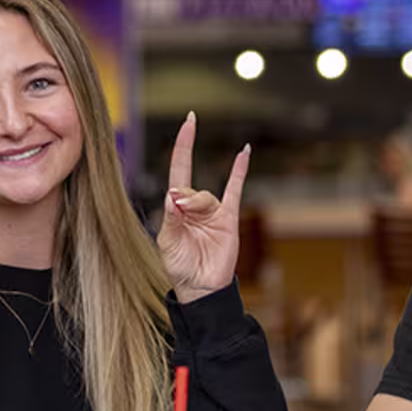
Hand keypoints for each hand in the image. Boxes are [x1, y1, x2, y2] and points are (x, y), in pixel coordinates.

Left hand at [158, 112, 250, 303]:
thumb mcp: (167, 241)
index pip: (178, 169)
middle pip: (189, 187)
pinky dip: (239, 172)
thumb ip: (170, 216)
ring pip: (206, 195)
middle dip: (184, 196)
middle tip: (180, 207)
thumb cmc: (179, 266)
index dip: (183, 146)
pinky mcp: (229, 219)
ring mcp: (213, 211)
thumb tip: (175, 194)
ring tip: (192, 220)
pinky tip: (244, 152)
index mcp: (175, 207)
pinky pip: (235, 190)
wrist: (200, 288)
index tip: (189, 122)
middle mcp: (194, 205)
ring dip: (198, 204)